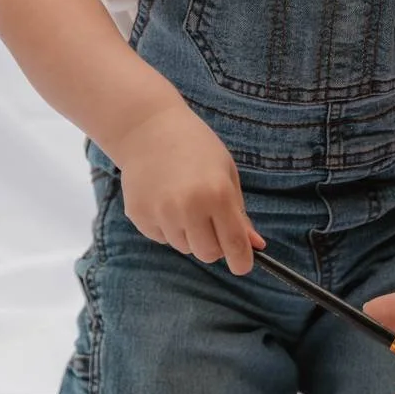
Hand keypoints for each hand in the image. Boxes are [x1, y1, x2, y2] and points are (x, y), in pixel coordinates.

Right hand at [115, 103, 263, 273]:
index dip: (241, 261)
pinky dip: (166, 227)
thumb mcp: (226, 174)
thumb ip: (239, 213)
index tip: (242, 265)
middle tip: (209, 221)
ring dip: (188, 234)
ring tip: (183, 201)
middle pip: (207, 254)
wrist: (147, 128)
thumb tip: (255, 246)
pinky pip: (161, 238)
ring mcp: (161, 213)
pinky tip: (164, 199)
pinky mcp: (139, 215)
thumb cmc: (195, 147)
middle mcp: (188, 207)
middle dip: (213, 245)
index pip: (234, 245)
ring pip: (184, 247)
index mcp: (217, 195)